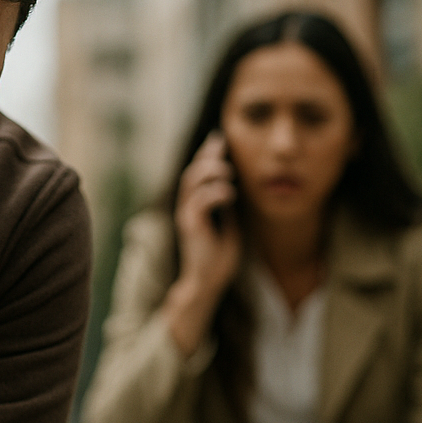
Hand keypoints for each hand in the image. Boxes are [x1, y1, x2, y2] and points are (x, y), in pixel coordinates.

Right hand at [168, 132, 242, 347]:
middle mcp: (187, 209)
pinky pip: (200, 201)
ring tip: (228, 170)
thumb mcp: (228, 226)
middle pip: (191, 172)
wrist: (208, 282)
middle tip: (221, 143)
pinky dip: (215, 193)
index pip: (198, 174)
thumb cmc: (217, 259)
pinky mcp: (191, 227)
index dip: (206, 155)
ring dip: (209, 171)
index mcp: (195, 207)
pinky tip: (230, 193)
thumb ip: (227, 209)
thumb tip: (234, 190)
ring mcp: (187, 217)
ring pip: (191, 182)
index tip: (220, 139)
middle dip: (206, 155)